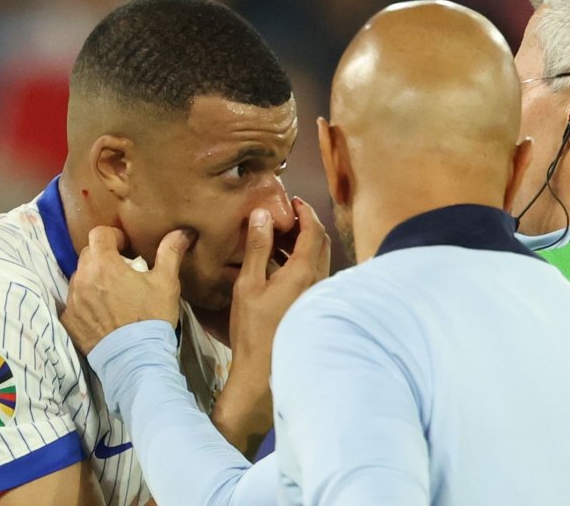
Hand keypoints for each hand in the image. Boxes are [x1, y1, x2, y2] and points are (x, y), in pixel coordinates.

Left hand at [60, 226, 190, 354]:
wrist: (136, 358)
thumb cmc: (152, 316)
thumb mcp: (166, 282)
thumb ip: (170, 252)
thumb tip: (183, 231)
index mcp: (104, 264)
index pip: (99, 234)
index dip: (114, 237)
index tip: (127, 248)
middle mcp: (82, 278)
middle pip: (88, 255)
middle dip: (104, 257)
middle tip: (123, 272)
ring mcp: (73, 301)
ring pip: (80, 278)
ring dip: (94, 280)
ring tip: (114, 295)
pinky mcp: (69, 321)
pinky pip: (75, 302)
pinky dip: (86, 303)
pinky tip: (103, 314)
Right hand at [230, 197, 329, 361]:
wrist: (263, 369)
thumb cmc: (254, 328)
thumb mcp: (249, 284)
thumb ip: (257, 248)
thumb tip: (263, 215)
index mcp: (304, 272)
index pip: (314, 231)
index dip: (305, 211)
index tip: (293, 199)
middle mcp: (318, 281)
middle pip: (321, 243)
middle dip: (306, 224)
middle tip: (285, 215)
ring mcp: (318, 294)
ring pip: (318, 259)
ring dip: (302, 243)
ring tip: (277, 235)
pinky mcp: (313, 305)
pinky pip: (312, 273)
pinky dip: (299, 260)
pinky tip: (278, 264)